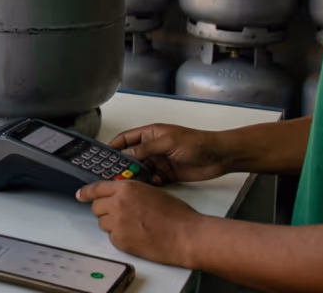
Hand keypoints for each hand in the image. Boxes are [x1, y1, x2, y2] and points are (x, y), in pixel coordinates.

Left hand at [77, 181, 202, 267]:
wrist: (185, 235)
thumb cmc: (176, 215)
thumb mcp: (151, 192)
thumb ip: (131, 192)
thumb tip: (120, 196)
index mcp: (126, 188)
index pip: (97, 188)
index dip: (86, 192)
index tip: (80, 195)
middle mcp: (118, 203)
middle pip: (96, 207)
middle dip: (105, 210)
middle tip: (119, 215)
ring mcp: (117, 222)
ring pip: (102, 223)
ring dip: (112, 224)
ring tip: (133, 226)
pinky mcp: (119, 240)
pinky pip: (111, 237)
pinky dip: (120, 237)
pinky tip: (136, 236)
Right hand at [109, 124, 231, 183]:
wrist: (219, 157)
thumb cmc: (196, 143)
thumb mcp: (168, 142)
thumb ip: (146, 148)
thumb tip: (126, 154)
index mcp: (151, 134)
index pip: (126, 139)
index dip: (114, 147)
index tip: (103, 157)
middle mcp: (153, 147)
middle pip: (131, 156)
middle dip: (121, 164)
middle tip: (110, 175)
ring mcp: (160, 161)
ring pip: (140, 169)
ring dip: (134, 176)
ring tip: (124, 185)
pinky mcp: (168, 174)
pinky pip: (152, 179)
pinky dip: (148, 184)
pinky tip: (145, 188)